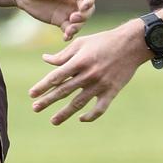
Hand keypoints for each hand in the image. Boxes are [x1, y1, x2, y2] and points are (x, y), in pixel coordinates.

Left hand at [14, 0, 96, 40]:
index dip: (90, 0)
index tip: (83, 7)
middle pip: (88, 9)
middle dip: (84, 15)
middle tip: (73, 19)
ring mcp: (67, 10)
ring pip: (81, 21)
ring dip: (78, 27)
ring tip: (68, 31)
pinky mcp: (60, 20)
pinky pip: (69, 29)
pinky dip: (69, 34)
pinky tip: (65, 37)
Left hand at [29, 19, 147, 123]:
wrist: (131, 44)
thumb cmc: (104, 41)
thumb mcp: (82, 43)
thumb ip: (63, 54)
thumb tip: (45, 60)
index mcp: (80, 61)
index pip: (56, 77)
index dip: (42, 86)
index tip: (31, 94)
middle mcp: (88, 74)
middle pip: (64, 91)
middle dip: (48, 101)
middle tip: (35, 108)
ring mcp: (100, 85)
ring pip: (79, 103)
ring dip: (64, 113)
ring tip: (52, 121)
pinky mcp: (111, 91)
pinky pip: (99, 108)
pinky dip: (90, 116)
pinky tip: (81, 119)